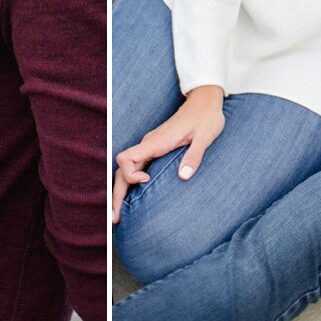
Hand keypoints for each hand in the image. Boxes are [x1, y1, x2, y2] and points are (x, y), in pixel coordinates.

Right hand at [110, 85, 223, 222]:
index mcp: (157, 141)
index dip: (130, 174)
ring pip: (126, 169)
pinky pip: (135, 166)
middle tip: (114, 219)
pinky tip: (131, 197)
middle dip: (116, 193)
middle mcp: (149, 144)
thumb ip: (194, 156)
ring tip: (117, 215)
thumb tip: (183, 177)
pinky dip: (128, 183)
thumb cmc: (206, 118)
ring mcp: (150, 146)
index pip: (127, 158)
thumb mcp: (205, 137)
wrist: (205, 102)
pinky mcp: (155, 148)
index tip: (146, 181)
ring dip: (120, 190)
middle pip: (122, 169)